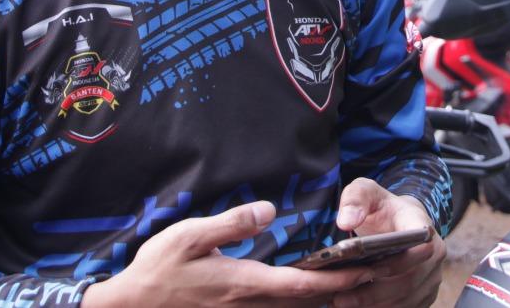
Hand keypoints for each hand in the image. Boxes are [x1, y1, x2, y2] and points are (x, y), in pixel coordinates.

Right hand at [82, 200, 372, 306]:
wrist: (134, 307)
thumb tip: (269, 210)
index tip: (366, 269)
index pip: (303, 285)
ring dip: (324, 299)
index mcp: (245, 283)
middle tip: (374, 273)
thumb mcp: (191, 236)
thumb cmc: (160, 269)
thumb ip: (232, 222)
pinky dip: (300, 305)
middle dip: (342, 289)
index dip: (338, 279)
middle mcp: (251, 305)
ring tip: (352, 281)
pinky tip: (311, 294)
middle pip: (308, 303)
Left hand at [330, 179, 444, 307]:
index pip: (420, 248)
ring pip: (406, 300)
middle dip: (374, 292)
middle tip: (340, 298)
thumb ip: (355, 198)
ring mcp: (431, 277)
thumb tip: (346, 221)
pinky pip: (405, 307)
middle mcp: (434, 255)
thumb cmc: (383, 207)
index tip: (365, 269)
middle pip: (409, 281)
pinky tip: (356, 307)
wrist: (398, 221)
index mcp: (422, 226)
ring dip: (375, 305)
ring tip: (342, 303)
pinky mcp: (424, 294)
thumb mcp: (366, 191)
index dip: (396, 263)